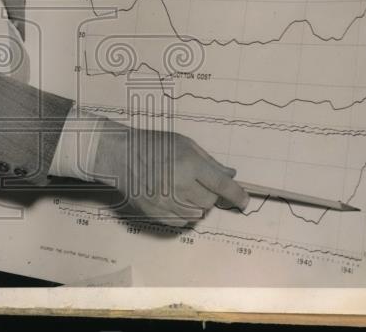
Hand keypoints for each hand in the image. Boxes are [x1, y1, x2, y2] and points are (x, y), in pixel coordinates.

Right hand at [91, 123, 249, 226]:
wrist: (120, 156)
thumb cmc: (153, 144)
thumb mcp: (184, 143)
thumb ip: (209, 161)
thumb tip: (230, 175)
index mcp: (189, 164)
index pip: (222, 185)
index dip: (237, 195)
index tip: (244, 201)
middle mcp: (180, 186)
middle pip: (209, 202)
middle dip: (210, 194)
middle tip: (199, 183)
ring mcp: (167, 203)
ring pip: (197, 215)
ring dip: (197, 205)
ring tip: (184, 190)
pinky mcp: (157, 214)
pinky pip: (181, 222)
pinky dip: (184, 214)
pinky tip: (175, 199)